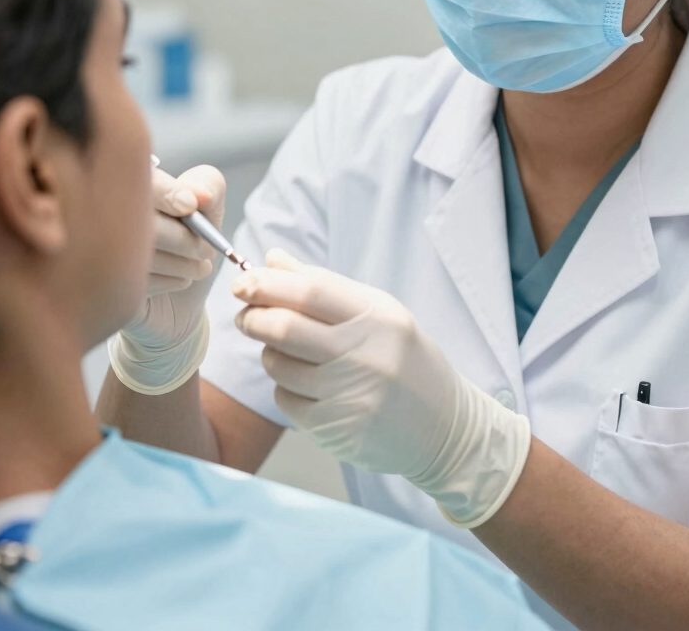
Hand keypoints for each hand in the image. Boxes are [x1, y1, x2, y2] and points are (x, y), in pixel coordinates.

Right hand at [108, 164, 225, 395]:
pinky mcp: (97, 287)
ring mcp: (91, 251)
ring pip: (139, 252)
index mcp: (121, 182)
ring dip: (182, 262)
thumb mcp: (208, 208)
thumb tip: (199, 194)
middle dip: (184, 237)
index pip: (136, 180)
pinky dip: (167, 281)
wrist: (177, 302)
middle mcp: (97, 213)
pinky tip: (179, 280)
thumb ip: (209, 185)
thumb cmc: (187, 242)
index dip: (167, 192)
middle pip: (140, 220)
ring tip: (200, 267)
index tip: (192, 207)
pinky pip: (134, 282)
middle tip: (207, 250)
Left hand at [232, 249, 530, 526]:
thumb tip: (272, 259)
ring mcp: (350, 395)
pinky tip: (307, 385)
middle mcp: (364, 354)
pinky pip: (286, 400)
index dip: (268, 283)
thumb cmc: (404, 358)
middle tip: (246, 315)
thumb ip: (324, 285)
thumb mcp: (379, 312)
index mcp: (377, 316)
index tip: (243, 281)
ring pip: (279, 365)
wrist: (445, 426)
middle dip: (253, 317)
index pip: (309, 291)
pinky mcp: (337, 429)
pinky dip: (285, 387)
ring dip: (269, 353)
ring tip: (284, 351)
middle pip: (285, 327)